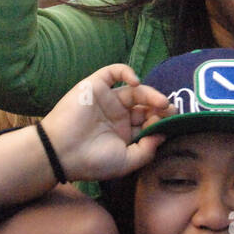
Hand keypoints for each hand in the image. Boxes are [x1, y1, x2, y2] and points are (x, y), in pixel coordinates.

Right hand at [38, 64, 174, 181]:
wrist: (61, 153)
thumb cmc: (91, 161)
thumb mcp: (126, 162)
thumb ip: (147, 150)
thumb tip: (163, 134)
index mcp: (124, 132)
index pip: (149, 121)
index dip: (161, 121)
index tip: (172, 125)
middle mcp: (117, 114)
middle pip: (145, 105)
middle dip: (160, 107)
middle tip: (171, 111)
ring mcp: (107, 100)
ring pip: (135, 90)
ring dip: (151, 93)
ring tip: (162, 103)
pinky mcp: (95, 86)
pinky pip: (113, 72)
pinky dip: (126, 72)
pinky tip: (136, 82)